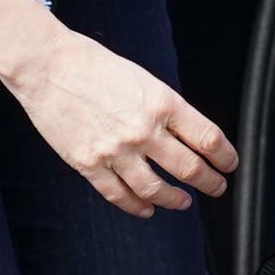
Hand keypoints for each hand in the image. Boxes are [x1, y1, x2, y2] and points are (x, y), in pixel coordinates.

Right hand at [0, 0, 236, 217]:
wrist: (46, 66)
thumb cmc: (91, 64)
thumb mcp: (143, 79)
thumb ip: (165, 108)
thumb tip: (185, 135)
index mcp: (162, 104)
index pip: (208, 139)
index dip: (225, 157)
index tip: (229, 164)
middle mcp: (144, 130)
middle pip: (189, 169)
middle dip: (209, 183)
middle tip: (216, 188)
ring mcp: (116, 151)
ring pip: (155, 189)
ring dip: (175, 199)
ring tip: (182, 202)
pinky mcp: (89, 164)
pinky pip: (118, 194)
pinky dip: (135, 206)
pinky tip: (145, 209)